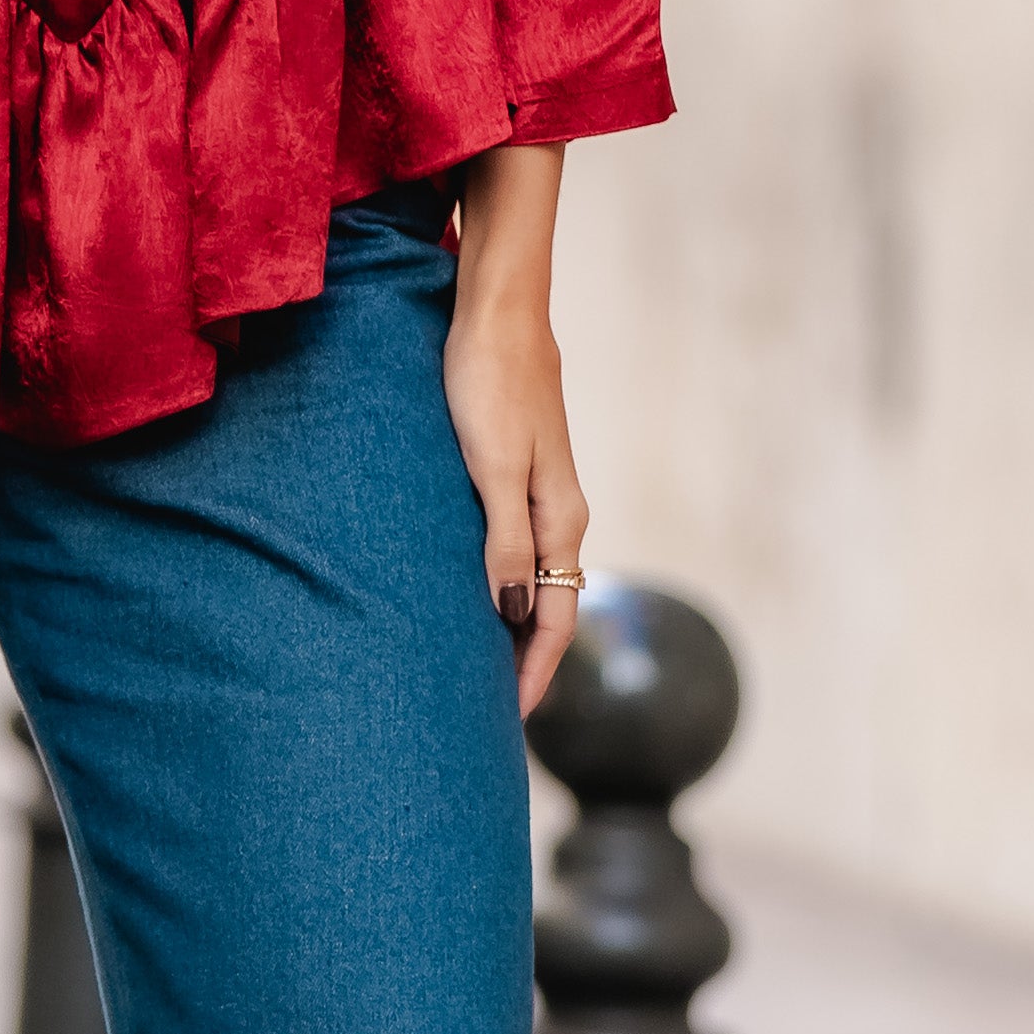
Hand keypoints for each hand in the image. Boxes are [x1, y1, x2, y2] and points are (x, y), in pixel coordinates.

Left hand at [442, 142, 585, 724]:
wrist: (498, 308)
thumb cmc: (487, 380)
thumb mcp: (490, 467)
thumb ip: (502, 540)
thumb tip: (508, 613)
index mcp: (560, 518)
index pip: (555, 617)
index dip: (532, 673)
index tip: (508, 725)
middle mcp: (559, 512)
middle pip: (549, 605)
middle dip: (526, 662)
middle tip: (490, 713)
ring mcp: (541, 490)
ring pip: (533, 576)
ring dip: (513, 624)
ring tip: (479, 665)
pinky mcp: (518, 468)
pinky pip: (516, 546)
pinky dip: (503, 582)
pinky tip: (474, 591)